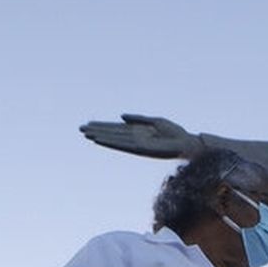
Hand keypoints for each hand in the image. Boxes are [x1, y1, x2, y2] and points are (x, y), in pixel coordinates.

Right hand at [79, 114, 200, 158]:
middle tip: (80, 128)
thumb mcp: (155, 121)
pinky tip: (101, 140)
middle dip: (98, 131)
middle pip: (112, 133)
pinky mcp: (141, 149)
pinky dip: (112, 142)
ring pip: (115, 139)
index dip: (103, 126)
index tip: (89, 124)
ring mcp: (137, 144)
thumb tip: (121, 117)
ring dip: (101, 137)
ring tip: (86, 134)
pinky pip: (123, 145)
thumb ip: (138, 119)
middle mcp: (135, 138)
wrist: (187, 143)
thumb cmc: (175, 133)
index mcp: (138, 131)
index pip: (116, 128)